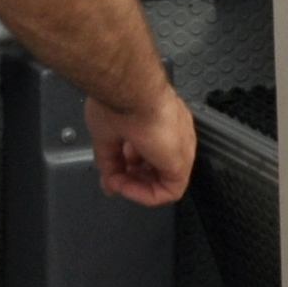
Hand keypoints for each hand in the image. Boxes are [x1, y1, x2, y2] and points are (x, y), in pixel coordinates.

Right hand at [87, 86, 195, 206]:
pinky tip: (126, 186)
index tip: (111, 169)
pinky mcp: (181, 164)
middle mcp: (175, 136)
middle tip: (112, 177)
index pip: (149, 152)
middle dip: (132, 177)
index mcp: (161, 122)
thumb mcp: (106, 136)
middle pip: (156, 168)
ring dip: (137, 186)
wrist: (130, 91)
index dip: (128, 165)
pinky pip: (168, 192)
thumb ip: (109, 163)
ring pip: (164, 181)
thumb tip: (108, 184)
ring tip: (117, 180)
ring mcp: (181, 149)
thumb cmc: (119, 99)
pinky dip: (144, 195)